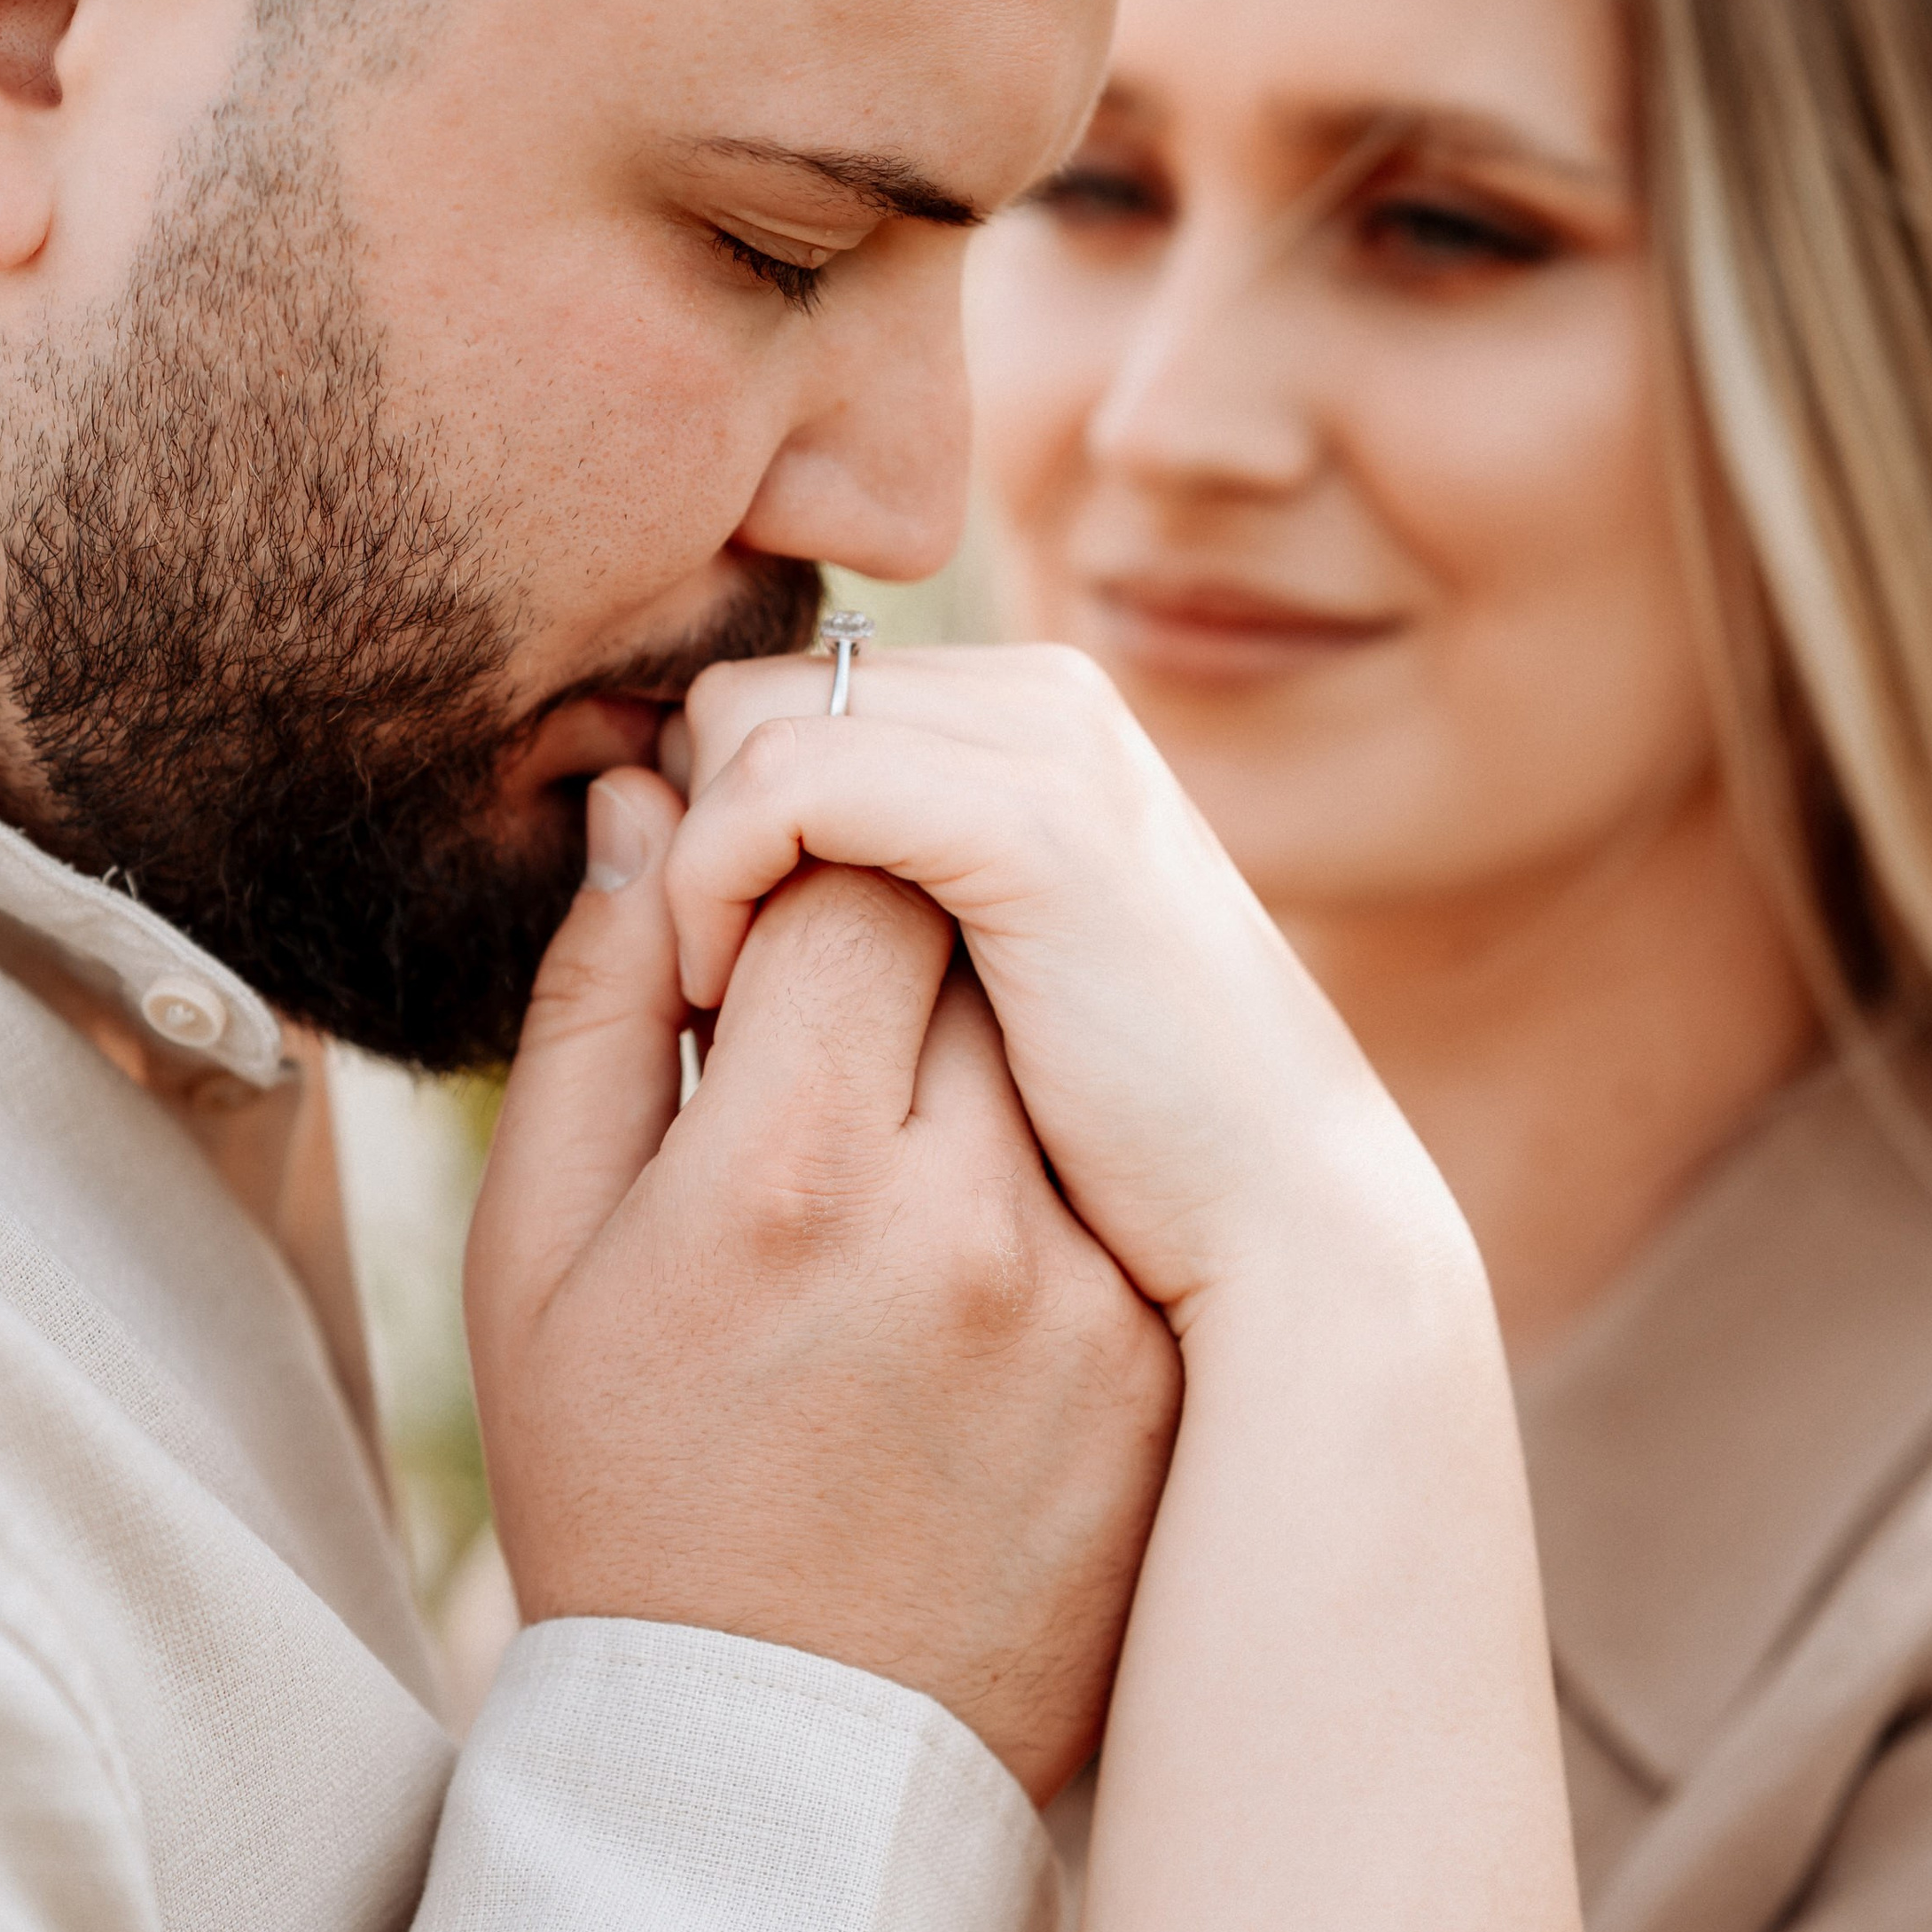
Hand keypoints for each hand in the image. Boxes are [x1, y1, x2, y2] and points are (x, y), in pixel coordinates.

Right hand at [464, 766, 1181, 1803]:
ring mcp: (1081, 1296)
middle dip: (895, 935)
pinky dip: (1040, 1174)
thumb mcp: (538, 1256)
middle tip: (822, 1028)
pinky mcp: (1150, 1364)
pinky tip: (953, 1274)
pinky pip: (1107, 1177)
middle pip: (974, 935)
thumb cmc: (620, 1489)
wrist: (776, 1763)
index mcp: (783, 1171)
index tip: (750, 945)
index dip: (794, 864)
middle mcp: (961, 1216)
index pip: (852, 866)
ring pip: (1052, 1049)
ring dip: (972, 1052)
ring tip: (885, 1160)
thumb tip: (644, 807)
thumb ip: (597, 1005)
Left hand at [668, 644, 1474, 1332]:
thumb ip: (844, 897)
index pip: (775, 701)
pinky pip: (783, 784)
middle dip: (686, 835)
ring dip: (690, 864)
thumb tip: (643, 809)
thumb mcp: (955, 996)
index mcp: (1021, 727)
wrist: (1288, 1236)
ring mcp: (1045, 745)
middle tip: (696, 999)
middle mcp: (1036, 700)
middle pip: (744, 696)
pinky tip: (726, 1004)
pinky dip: (716, 881)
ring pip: (743, 722)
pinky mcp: (1032, 822)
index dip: (699, 829)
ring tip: (715, 1013)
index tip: (695, 975)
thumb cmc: (1114, 1158)